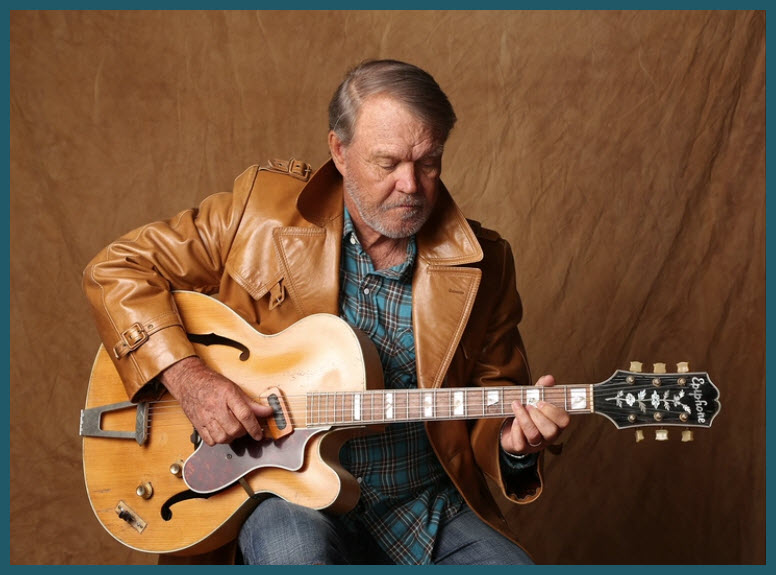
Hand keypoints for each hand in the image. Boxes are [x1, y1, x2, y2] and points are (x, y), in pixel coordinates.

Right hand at [159, 356, 273, 445]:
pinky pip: (210, 441)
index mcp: (228, 395)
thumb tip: (268, 411)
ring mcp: (205, 417)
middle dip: (243, 432)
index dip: (254, 427)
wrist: (189, 381)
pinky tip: (221, 431)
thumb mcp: (234, 389)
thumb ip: (251, 403)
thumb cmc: (212, 384)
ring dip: (231, 437)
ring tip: (232, 429)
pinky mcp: (197, 424)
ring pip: (223, 438)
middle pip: (234, 429)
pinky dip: (218, 440)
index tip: (259, 434)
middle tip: (244, 428)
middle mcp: (216, 407)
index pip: (245, 415)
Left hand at [500, 374, 570, 455]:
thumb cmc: (529, 412)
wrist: (511, 429)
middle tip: (529, 406)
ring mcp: (535, 443)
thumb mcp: (535, 398)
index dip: (553, 411)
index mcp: (556, 423)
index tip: (540, 401)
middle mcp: (549, 435)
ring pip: (534, 436)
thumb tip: (549, 378)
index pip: (564, 420)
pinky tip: (513, 419)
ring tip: (517, 406)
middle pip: (551, 431)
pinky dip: (516, 429)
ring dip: (524, 419)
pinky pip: (520, 443)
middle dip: (539, 416)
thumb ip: (542, 388)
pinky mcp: (521, 447)